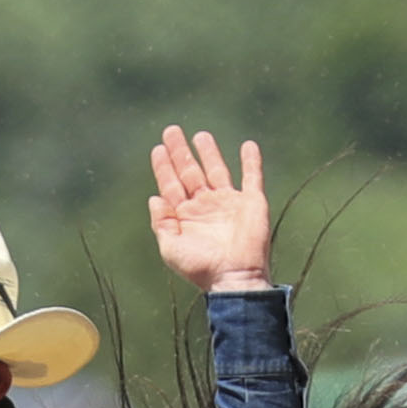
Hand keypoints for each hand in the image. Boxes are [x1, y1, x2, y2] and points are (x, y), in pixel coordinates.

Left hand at [149, 127, 272, 292]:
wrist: (234, 277)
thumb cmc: (201, 268)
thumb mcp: (172, 249)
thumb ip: (162, 223)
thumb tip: (154, 198)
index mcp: (186, 216)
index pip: (172, 185)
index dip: (164, 167)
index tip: (158, 149)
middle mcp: (206, 206)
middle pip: (190, 172)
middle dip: (180, 152)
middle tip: (171, 131)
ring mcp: (229, 202)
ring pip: (217, 170)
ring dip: (209, 153)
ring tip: (200, 135)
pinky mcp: (252, 201)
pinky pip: (252, 176)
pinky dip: (252, 161)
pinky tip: (248, 146)